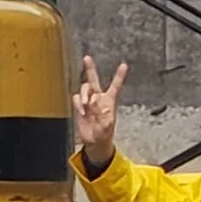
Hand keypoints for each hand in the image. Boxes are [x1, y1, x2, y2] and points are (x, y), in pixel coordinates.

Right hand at [76, 55, 126, 171]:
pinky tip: (81, 111)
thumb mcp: (107, 124)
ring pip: (84, 89)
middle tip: (87, 58)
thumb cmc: (105, 133)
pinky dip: (78, 103)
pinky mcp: (80, 107)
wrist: (95, 142)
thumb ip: (101, 111)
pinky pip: (76, 99)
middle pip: (94, 80)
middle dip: (90, 69)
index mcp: (109, 101)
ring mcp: (89, 102)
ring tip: (86, 104)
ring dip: (84, 94)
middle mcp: (99, 98)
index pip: (115, 85)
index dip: (119, 75)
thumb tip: (94, 100)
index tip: (124, 65)